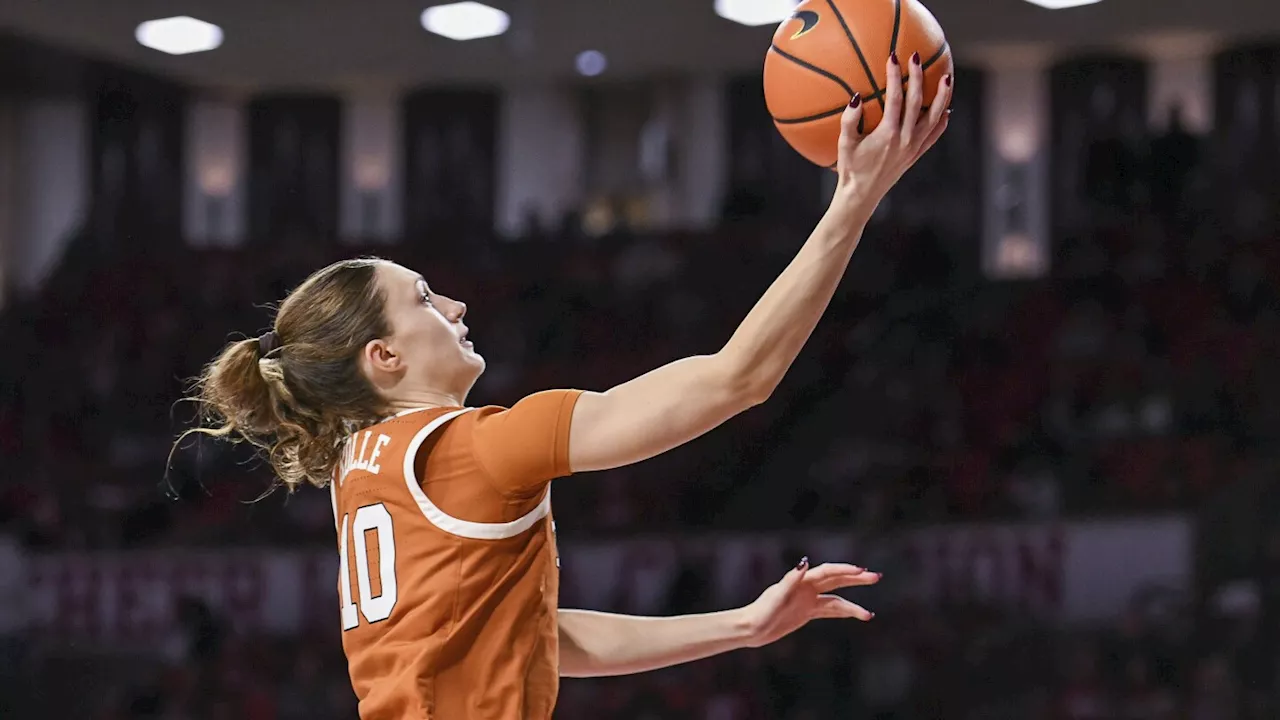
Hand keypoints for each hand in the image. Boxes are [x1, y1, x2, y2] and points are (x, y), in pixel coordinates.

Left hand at [737, 558, 880, 648]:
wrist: (751, 628)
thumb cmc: (762, 611)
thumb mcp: (777, 595)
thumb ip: (791, 578)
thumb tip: (805, 562)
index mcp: (802, 580)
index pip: (829, 572)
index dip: (846, 570)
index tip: (862, 571)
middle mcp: (807, 587)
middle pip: (837, 580)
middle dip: (856, 579)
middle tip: (876, 576)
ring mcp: (808, 600)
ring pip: (836, 600)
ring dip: (853, 605)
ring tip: (869, 615)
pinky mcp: (807, 612)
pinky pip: (829, 610)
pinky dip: (843, 612)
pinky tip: (855, 615)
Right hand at [830, 53, 953, 215]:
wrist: (861, 196)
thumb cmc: (850, 170)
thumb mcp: (844, 145)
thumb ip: (850, 121)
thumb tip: (856, 97)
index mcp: (888, 134)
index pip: (895, 98)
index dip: (894, 76)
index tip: (893, 58)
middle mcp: (905, 139)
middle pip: (917, 102)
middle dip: (918, 77)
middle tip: (917, 57)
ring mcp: (914, 148)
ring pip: (934, 117)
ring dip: (942, 96)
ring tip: (947, 77)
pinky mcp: (916, 155)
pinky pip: (934, 136)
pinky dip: (942, 122)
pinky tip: (946, 110)